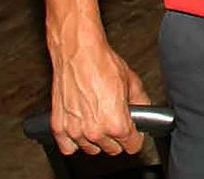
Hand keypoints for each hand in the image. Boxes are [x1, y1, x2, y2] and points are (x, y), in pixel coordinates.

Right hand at [48, 35, 149, 155]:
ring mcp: (75, 131)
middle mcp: (95, 131)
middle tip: (116, 122)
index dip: (136, 138)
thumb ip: (141, 102)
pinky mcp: (59, 127)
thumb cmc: (102, 64)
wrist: (78, 53)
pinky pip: (68, 147)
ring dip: (96, 139)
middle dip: (117, 138)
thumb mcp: (132, 82)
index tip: (134, 133)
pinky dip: (74, 142)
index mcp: (117, 123)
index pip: (132, 146)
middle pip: (112, 149)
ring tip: (98, 121)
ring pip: (92, 149)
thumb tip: (143, 112)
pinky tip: (81, 129)